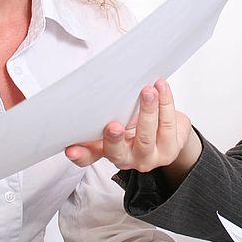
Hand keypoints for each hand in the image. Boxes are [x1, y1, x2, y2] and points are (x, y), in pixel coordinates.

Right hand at [65, 80, 200, 177]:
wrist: (170, 133)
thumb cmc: (138, 124)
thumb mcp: (120, 119)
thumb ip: (109, 110)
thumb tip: (99, 83)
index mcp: (107, 150)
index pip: (89, 156)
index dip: (79, 155)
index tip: (70, 150)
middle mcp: (126, 158)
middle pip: (118, 151)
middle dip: (114, 138)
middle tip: (114, 125)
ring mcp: (148, 157)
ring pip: (146, 136)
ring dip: (147, 111)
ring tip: (147, 91)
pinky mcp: (170, 150)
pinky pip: (167, 125)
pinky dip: (165, 103)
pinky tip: (161, 88)